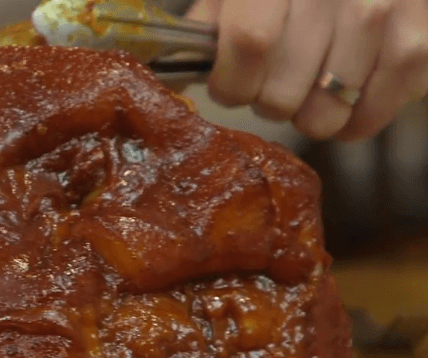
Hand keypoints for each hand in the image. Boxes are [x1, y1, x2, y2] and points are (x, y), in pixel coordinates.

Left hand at [187, 0, 427, 140]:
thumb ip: (209, 25)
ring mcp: (382, 16)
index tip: (230, 85)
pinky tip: (346, 105)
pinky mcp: (420, 40)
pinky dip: (355, 123)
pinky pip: (375, 114)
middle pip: (282, 94)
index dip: (232, 81)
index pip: (248, 43)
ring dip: (308, 116)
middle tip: (276, 84)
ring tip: (310, 90)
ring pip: (324, 116)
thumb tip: (173, 83)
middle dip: (268, 102)